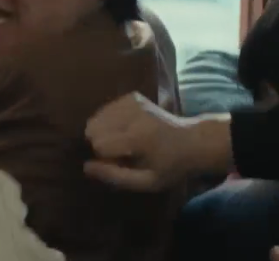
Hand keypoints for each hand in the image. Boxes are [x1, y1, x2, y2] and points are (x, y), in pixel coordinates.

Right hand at [83, 92, 230, 191]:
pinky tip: (123, 129)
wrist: (193, 141)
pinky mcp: (132, 96)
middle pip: (92, 127)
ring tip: (122, 141)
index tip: (119, 163)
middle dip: (99, 143)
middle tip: (119, 152)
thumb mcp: (147, 182)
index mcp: (138, 138)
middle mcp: (132, 115)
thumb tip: (86, 167)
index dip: (104, 158)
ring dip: (102, 131)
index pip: (99, 144)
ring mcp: (132, 102)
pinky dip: (109, 120)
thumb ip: (115, 176)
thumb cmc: (170, 166)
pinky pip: (105, 109)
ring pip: (96, 117)